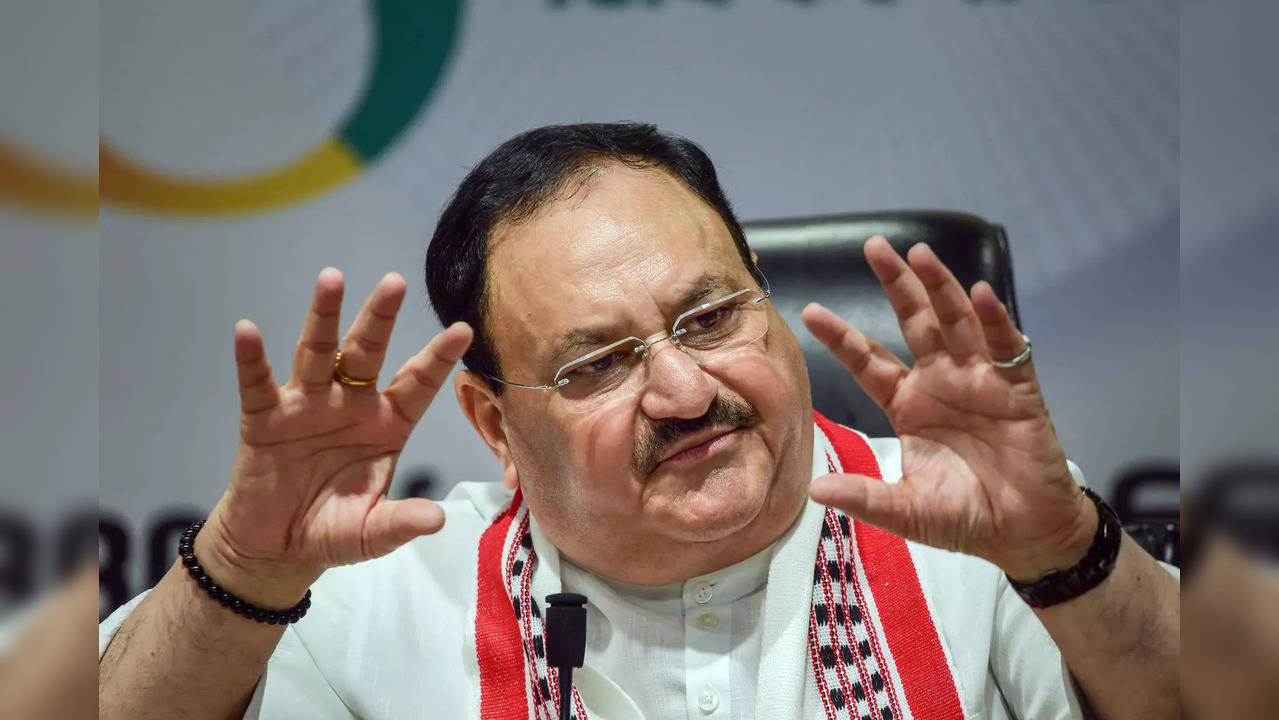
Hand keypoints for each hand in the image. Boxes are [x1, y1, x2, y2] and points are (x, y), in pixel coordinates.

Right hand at [195, 269, 472, 605]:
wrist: (278, 546)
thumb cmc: (333, 528)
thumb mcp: (373, 533)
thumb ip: (401, 523)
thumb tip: (437, 520)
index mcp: (387, 424)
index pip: (416, 384)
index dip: (438, 359)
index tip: (462, 330)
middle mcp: (350, 404)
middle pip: (367, 352)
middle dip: (380, 318)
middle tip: (395, 282)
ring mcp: (307, 406)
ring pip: (318, 353)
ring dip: (323, 317)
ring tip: (331, 279)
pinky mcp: (265, 419)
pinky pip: (258, 384)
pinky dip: (251, 359)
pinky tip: (247, 330)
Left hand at [802, 236, 1095, 580]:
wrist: (1024, 533)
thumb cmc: (965, 516)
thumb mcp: (906, 510)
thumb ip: (865, 496)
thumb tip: (813, 488)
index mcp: (908, 404)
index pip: (869, 361)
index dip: (842, 337)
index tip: (811, 311)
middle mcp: (941, 383)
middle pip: (915, 323)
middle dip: (897, 285)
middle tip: (874, 247)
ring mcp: (980, 381)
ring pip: (957, 323)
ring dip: (940, 287)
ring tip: (920, 254)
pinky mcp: (1018, 390)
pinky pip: (1007, 348)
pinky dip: (995, 320)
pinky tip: (979, 293)